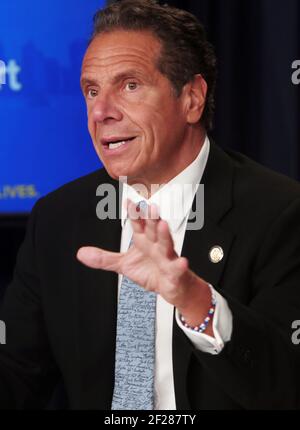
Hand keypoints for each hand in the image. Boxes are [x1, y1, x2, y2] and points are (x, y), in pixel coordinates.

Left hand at [77, 199, 212, 331]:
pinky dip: (180, 265)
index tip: (129, 202)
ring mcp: (167, 257)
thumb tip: (81, 253)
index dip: (134, 214)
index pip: (138, 224)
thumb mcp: (124, 265)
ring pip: (166, 244)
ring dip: (165, 234)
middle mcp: (156, 245)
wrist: (171, 286)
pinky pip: (178, 268)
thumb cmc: (151, 270)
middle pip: (154, 229)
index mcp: (144, 240)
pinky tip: (182, 262)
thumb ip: (104, 258)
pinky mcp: (175, 272)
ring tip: (163, 224)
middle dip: (151, 218)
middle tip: (149, 206)